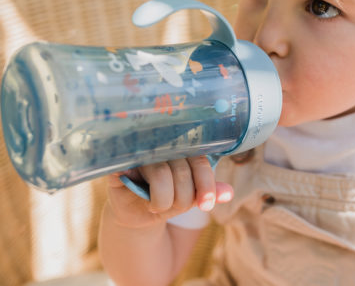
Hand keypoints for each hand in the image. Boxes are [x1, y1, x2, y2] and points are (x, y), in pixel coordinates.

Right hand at [105, 156, 232, 228]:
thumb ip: (207, 192)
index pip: (199, 161)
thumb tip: (229, 193)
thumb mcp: (190, 197)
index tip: (206, 205)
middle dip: (183, 198)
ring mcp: (140, 154)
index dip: (206, 184)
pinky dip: (150, 197)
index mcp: (182, 149)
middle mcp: (161, 146)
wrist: (138, 214)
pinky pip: (138, 178)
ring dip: (165, 201)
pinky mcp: (120, 166)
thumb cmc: (167, 198)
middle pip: (182, 170)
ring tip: (160, 207)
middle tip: (176, 208)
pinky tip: (151, 205)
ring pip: (162, 174)